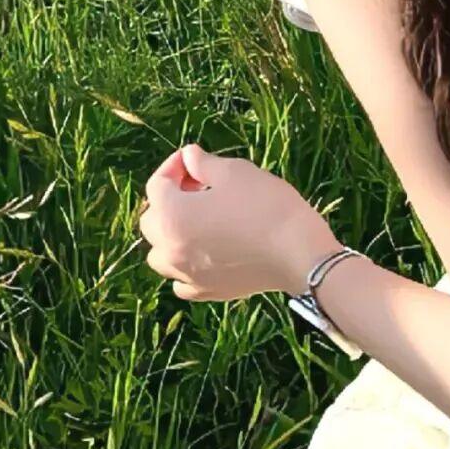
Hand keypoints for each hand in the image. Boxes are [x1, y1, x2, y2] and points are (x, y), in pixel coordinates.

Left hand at [138, 143, 334, 302]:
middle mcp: (170, 249)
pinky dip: (184, 264)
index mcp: (172, 216)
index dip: (173, 166)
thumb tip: (188, 157)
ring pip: (160, 254)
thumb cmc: (265, 206)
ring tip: (198, 219)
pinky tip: (205, 251)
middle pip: (152, 221)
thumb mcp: (234, 172)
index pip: (157, 185)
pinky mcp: (206, 292)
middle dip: (169, 198)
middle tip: (198, 184)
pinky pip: (180, 279)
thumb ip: (203, 163)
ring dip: (171, 233)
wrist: (297, 253)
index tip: (193, 158)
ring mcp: (186, 275)